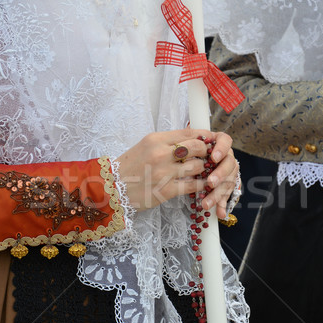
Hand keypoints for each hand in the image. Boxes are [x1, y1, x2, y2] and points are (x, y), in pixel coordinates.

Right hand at [117, 128, 238, 216]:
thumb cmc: (129, 167)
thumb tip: (190, 139)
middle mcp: (161, 153)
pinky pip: (192, 185)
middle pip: (197, 147)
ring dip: (204, 169)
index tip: (210, 140)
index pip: (188, 132)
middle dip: (206, 152)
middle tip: (208, 157)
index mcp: (156, 139)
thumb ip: (166, 142)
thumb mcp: (145, 147)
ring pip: (197, 166)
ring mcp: (164, 172)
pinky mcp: (166, 190)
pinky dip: (202, 185)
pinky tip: (204, 185)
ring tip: (204, 171)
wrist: (111, 188)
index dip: (204, 136)